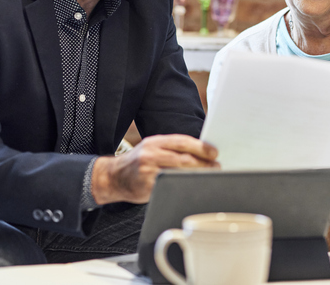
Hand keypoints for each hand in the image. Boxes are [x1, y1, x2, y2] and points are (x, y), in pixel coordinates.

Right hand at [91, 134, 218, 203]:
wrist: (113, 177)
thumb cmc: (139, 162)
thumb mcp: (152, 148)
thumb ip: (172, 148)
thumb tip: (202, 152)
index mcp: (154, 142)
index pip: (182, 142)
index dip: (201, 147)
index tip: (214, 152)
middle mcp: (150, 154)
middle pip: (183, 158)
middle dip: (204, 163)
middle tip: (216, 167)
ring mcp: (147, 171)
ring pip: (178, 173)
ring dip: (197, 175)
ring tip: (209, 176)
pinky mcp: (146, 188)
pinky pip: (169, 186)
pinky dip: (184, 186)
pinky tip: (193, 186)